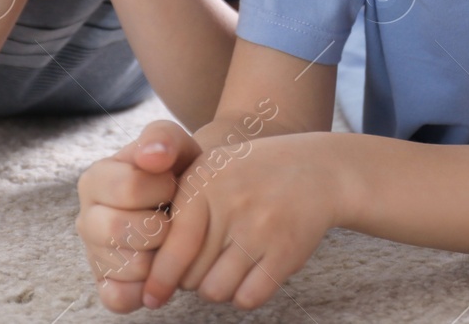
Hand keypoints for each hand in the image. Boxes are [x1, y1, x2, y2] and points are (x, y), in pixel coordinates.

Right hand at [76, 120, 201, 312]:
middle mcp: (86, 218)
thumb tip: (152, 157)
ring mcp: (93, 254)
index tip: (174, 184)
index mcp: (95, 179)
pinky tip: (159, 268)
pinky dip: (144, 289)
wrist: (187, 200)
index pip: (128, 187)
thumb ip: (162, 138)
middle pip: (119, 230)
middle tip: (174, 217)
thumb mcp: (174, 144)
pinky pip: (119, 298)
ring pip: (127, 266)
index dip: (163, 188)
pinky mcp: (105, 284)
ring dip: (161, 257)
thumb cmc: (177, 171)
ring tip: (169, 239)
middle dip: (161, 225)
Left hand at [144, 129, 338, 310]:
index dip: (159, 277)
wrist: (317, 170)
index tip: (151, 297)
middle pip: (190, 274)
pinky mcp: (285, 252)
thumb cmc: (252, 176)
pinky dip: (244, 295)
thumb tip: (152, 265)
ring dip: (217, 288)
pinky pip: (248, 298)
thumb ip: (180, 207)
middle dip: (191, 278)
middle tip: (206, 263)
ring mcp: (259, 228)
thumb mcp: (211, 171)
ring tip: (226, 268)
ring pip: (216, 290)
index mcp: (204, 181)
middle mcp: (230, 203)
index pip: (174, 244)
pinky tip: (249, 275)